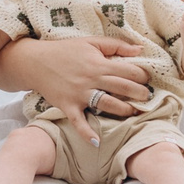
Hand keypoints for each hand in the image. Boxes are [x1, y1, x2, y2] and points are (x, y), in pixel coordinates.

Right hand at [9, 35, 151, 120]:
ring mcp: (80, 94)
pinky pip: (78, 122)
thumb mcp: (91, 42)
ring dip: (123, 110)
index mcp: (99, 63)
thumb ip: (116, 45)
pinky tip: (97, 142)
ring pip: (107, 104)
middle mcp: (92, 79)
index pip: (129, 70)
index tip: (147, 80)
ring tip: (133, 113)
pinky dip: (87, 133)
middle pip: (122, 88)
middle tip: (147, 97)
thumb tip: (140, 49)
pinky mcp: (68, 106)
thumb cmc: (65, 50)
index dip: (142, 76)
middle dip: (139, 94)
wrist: (36, 62)